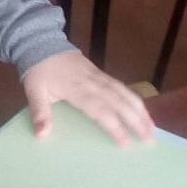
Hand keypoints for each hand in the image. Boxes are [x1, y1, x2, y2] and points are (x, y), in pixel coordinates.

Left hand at [22, 51, 153, 146]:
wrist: (43, 44)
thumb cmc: (39, 71)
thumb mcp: (34, 91)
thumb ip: (39, 113)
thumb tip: (42, 135)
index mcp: (77, 89)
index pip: (100, 110)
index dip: (114, 126)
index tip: (125, 143)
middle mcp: (93, 83)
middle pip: (119, 102)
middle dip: (136, 121)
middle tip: (149, 139)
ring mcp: (100, 77)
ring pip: (125, 93)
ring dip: (140, 111)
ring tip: (152, 128)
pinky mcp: (102, 74)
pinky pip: (122, 87)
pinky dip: (134, 100)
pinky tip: (142, 111)